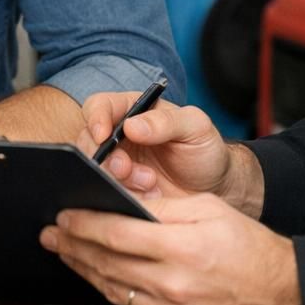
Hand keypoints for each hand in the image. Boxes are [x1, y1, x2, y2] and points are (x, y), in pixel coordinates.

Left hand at [40, 193, 304, 304]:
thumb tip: (119, 200)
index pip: (116, 234)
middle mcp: (174, 286)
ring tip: (67, 253)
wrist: (282, 296)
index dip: (84, 225)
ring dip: (86, 270)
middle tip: (51, 235)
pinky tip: (101, 278)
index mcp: (183, 248)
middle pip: (107, 264)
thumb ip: (163, 207)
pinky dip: (115, 293)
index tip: (63, 216)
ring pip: (115, 291)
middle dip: (74, 247)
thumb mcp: (209, 210)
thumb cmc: (247, 246)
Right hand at [80, 91, 241, 202]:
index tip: (103, 136)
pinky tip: (150, 197)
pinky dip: (126, 197)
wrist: (215, 189)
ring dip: (118, 180)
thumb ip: (167, 121)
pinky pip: (107, 194)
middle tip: (126, 169)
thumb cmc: (204, 150)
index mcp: (133, 111)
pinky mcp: (121, 191)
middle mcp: (119, 137)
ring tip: (150, 184)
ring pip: (97, 170)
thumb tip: (131, 125)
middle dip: (106, 158)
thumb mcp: (195, 127)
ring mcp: (118, 165)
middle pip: (89, 141)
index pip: (100, 106)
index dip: (95, 118)